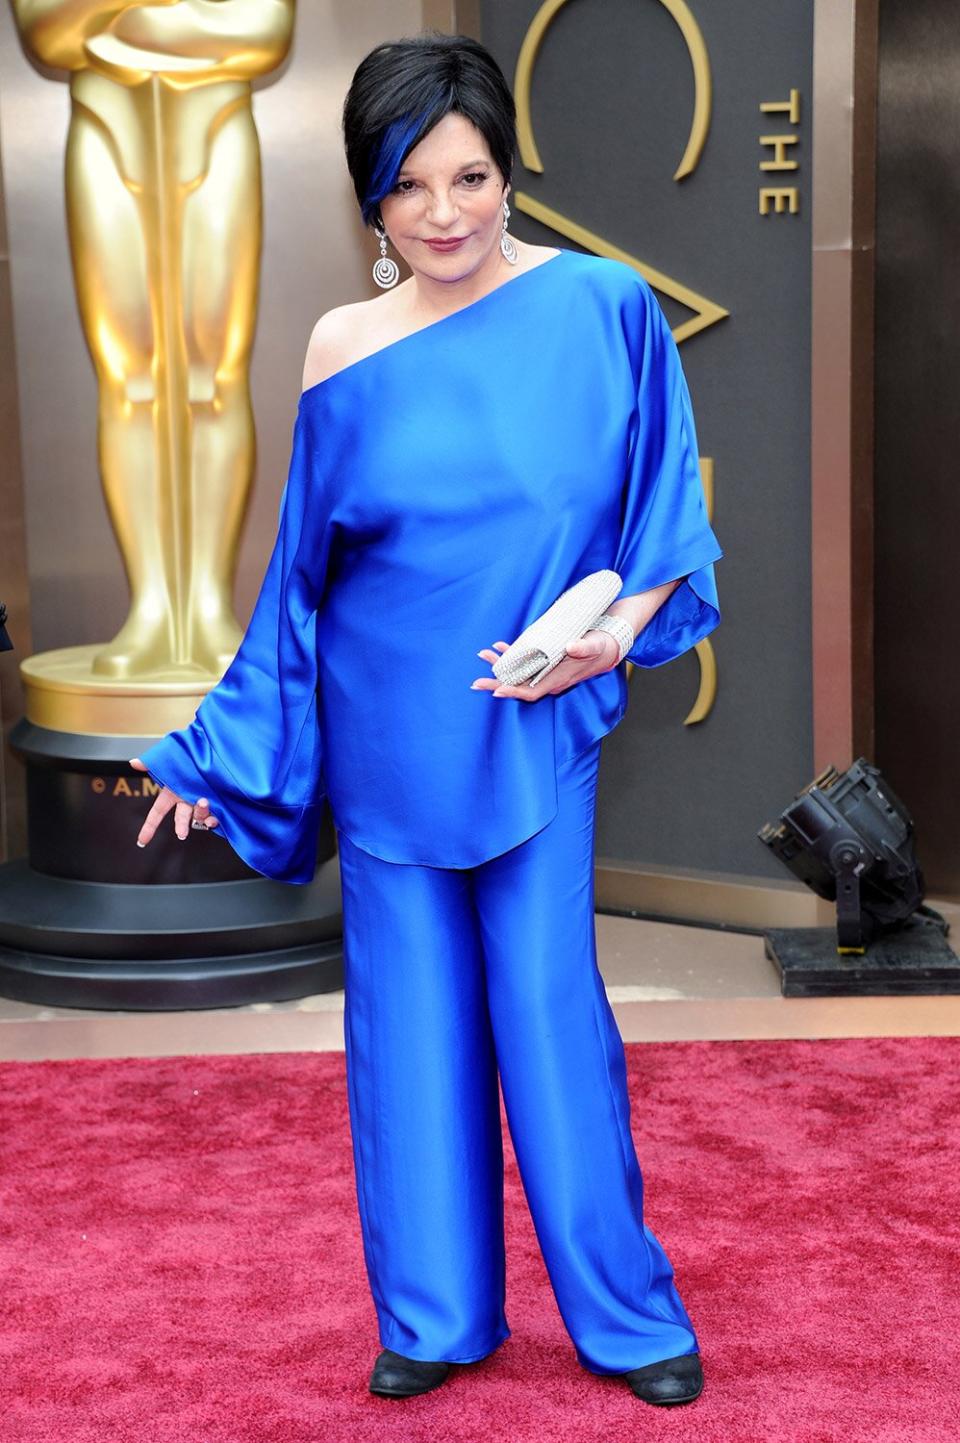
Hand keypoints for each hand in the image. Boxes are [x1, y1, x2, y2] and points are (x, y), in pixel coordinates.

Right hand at [128, 757, 220, 844]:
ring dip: (200, 813)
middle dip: (181, 826)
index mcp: (172, 793)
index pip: (157, 812)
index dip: (149, 827)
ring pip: (198, 816)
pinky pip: (214, 817)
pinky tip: (215, 816)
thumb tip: (133, 763)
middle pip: (181, 818)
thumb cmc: (191, 756)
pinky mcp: (217, 804)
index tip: (142, 841)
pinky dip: (214, 819)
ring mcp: (201, 803)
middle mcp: (186, 800)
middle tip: (181, 833)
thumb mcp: (171, 758)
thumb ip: (151, 763)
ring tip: (203, 802)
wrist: (214, 752)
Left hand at [471, 630, 620, 701]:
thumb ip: (584, 648)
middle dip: (497, 682)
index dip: (513, 691)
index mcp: (559, 680)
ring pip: (519, 674)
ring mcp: (546, 672)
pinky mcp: (546, 662)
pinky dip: (511, 656)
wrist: (608, 646)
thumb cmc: (601, 647)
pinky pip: (524, 663)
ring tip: (483, 656)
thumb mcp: (595, 645)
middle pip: (519, 685)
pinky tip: (500, 647)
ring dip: (500, 667)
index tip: (496, 690)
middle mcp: (549, 679)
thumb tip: (571, 647)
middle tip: (476, 682)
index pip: (531, 691)